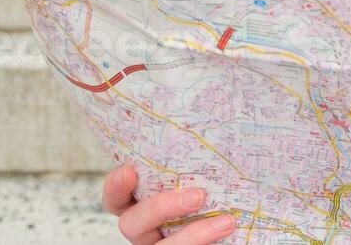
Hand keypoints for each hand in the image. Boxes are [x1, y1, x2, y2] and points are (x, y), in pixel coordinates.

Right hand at [101, 164, 236, 243]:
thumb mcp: (199, 173)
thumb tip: (211, 118)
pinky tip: (228, 227)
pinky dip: (207, 241)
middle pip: (132, 223)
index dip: (116, 187)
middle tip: (197, 196)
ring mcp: (162, 244)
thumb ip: (193, 159)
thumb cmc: (214, 192)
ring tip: (225, 221)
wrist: (235, 220)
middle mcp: (145, 229)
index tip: (131, 171)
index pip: (114, 198)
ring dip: (193, 235)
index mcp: (139, 204)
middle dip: (161, 208)